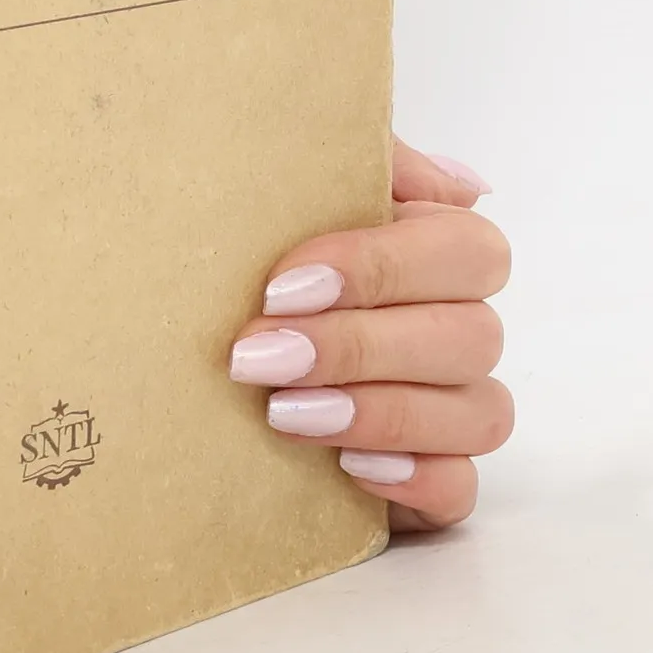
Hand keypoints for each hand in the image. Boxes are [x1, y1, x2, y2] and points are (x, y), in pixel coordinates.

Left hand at [228, 139, 510, 530]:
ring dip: (382, 411)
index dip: (383, 268)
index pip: (466, 251)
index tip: (280, 287)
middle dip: (361, 346)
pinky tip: (348, 468)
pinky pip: (463, 490)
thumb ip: (360, 162)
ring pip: (479, 413)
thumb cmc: (244, 264)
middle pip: (473, 335)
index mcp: (431, 254)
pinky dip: (417, 478)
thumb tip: (460, 184)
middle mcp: (454, 330)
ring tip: (284, 414)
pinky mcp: (430, 483)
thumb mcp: (281, 190)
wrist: (172, 361)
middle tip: (260, 357)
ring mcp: (450, 410)